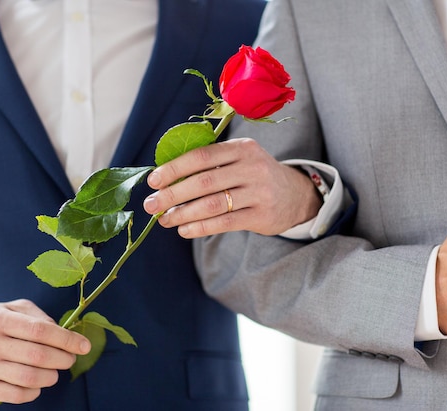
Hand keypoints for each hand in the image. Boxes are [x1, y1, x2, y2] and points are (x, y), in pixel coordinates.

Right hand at [0, 299, 90, 403]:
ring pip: (30, 378)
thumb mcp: (12, 309)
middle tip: (70, 359)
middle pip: (38, 356)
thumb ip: (38, 316)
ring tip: (54, 371)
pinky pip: (18, 395)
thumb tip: (63, 331)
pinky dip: (35, 391)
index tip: (84, 346)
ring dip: (51, 376)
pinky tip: (38, 383)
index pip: (40, 331)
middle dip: (63, 359)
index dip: (67, 339)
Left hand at [143, 138, 322, 237]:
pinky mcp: (261, 216)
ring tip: (164, 220)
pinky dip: (201, 227)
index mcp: (241, 148)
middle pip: (204, 181)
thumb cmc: (254, 176)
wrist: (295, 195)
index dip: (174, 169)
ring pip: (212, 204)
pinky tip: (184, 230)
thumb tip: (165, 178)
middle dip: (172, 194)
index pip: (201, 156)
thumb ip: (210, 163)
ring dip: (183, 213)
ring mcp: (259, 193)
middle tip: (151, 205)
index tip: (153, 181)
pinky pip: (225, 223)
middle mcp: (252, 167)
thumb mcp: (239, 159)